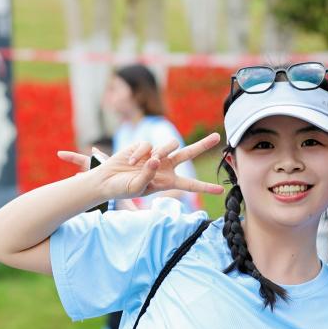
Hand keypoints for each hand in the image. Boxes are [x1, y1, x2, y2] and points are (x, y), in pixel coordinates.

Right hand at [57, 134, 224, 200]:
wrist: (106, 180)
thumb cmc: (122, 188)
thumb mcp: (137, 188)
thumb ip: (149, 175)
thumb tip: (157, 159)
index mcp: (167, 181)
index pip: (190, 185)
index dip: (205, 187)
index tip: (221, 190)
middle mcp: (165, 167)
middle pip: (188, 154)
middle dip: (202, 145)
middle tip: (217, 138)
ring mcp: (155, 155)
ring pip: (170, 144)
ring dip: (161, 151)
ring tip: (147, 161)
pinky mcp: (143, 146)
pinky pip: (148, 144)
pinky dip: (139, 153)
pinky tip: (130, 161)